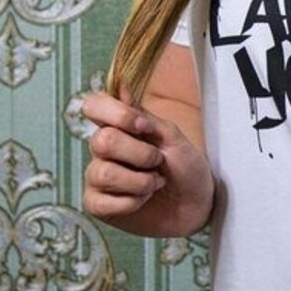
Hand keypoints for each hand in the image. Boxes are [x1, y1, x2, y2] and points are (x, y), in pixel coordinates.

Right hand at [82, 89, 214, 237]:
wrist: (197, 205)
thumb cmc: (185, 169)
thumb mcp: (170, 137)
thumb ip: (143, 114)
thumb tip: (121, 85)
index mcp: (118, 127)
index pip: (94, 106)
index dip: (116, 114)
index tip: (144, 127)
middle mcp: (102, 150)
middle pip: (102, 141)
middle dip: (140, 154)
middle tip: (158, 163)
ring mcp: (97, 178)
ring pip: (104, 173)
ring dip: (140, 182)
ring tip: (155, 184)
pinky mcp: (97, 205)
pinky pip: (103, 202)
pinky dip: (132, 203)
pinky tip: (143, 201)